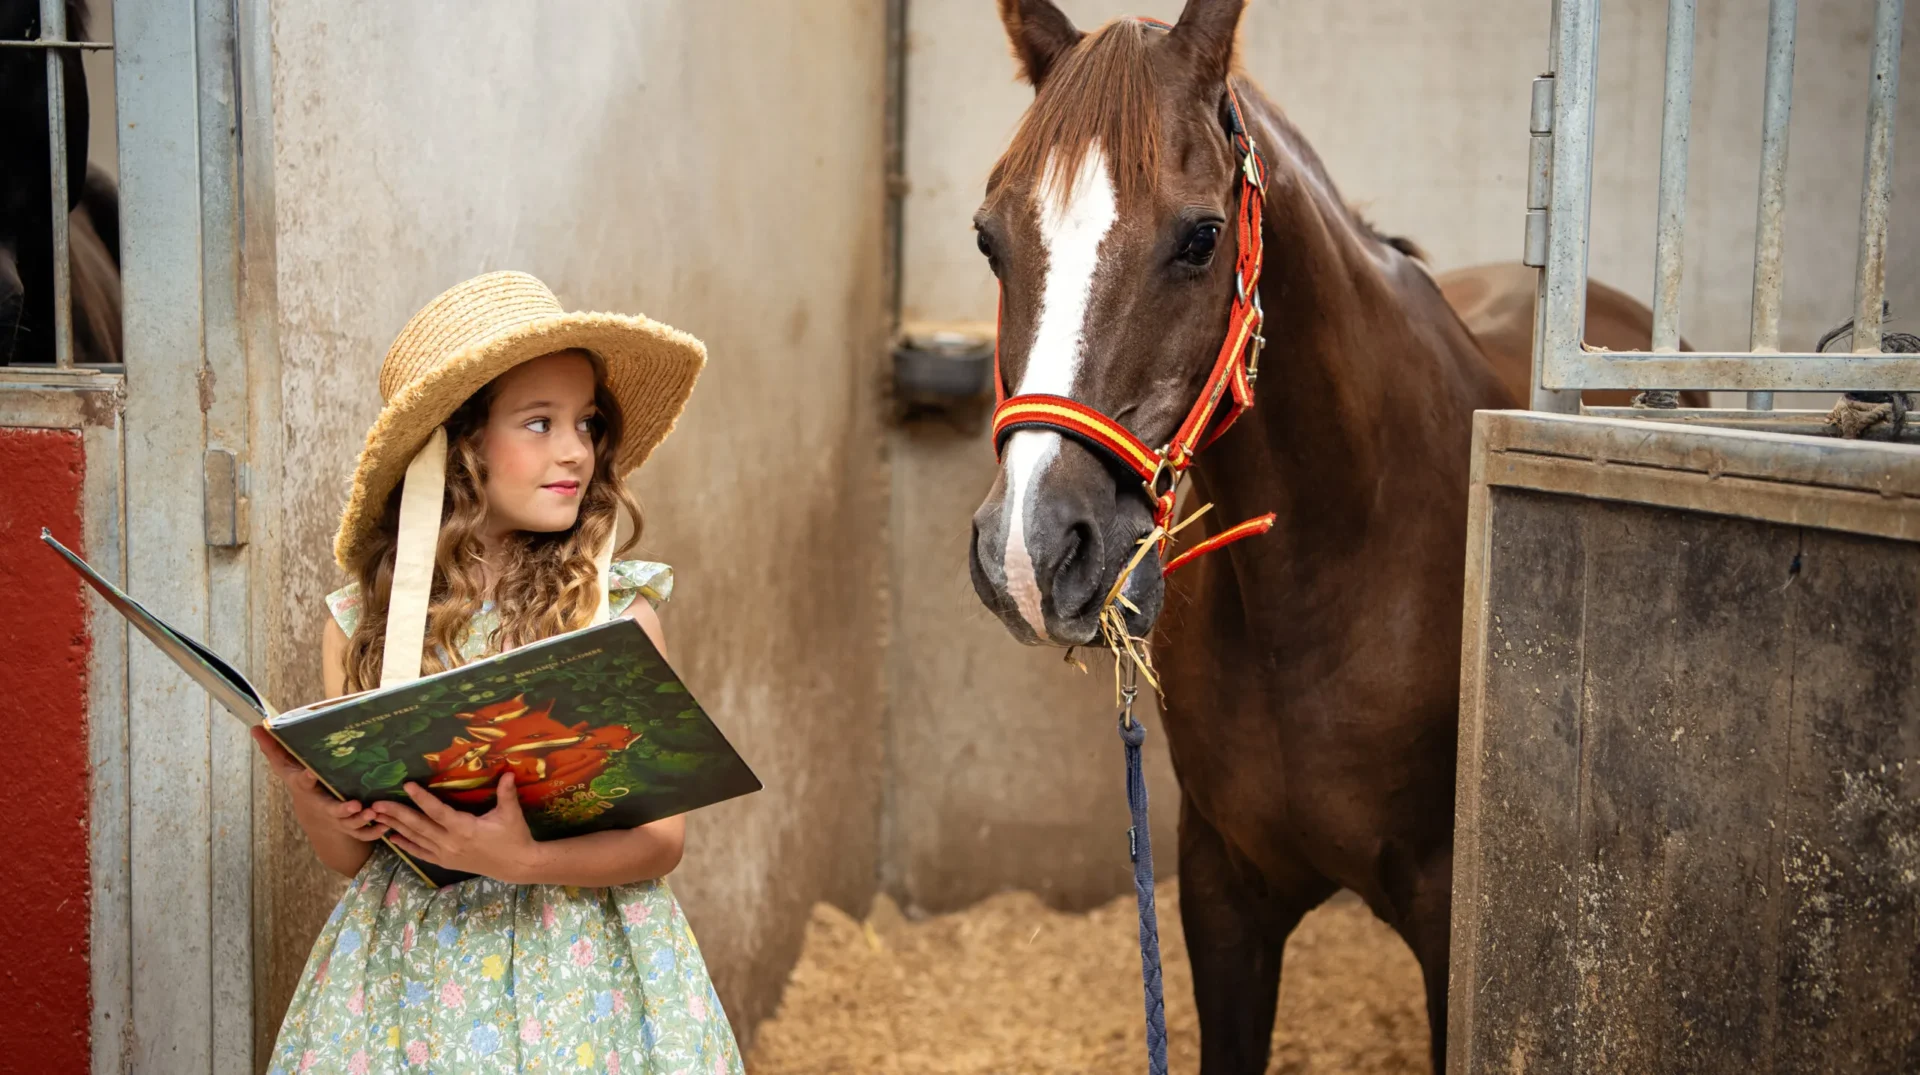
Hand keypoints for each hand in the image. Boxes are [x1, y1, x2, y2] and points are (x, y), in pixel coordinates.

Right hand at [251, 726, 388, 842]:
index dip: (307, 779)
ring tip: (373, 812)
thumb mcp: (286, 766)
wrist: (313, 813)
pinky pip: (363, 835)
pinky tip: (385, 826)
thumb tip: (255, 726)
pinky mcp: (350, 827)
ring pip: (349, 824)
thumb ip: (273, 748)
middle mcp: (322, 805)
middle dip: (342, 810)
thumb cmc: (302, 782)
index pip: (303, 783)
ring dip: (361, 821)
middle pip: (331, 810)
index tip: (312, 773)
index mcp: (307, 789)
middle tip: (355, 805)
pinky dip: (374, 832)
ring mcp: (337, 819)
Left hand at [371, 773, 539, 882]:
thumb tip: (508, 772)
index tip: (407, 785)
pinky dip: (406, 845)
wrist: (516, 865)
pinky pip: (421, 853)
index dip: (421, 798)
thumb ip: (506, 793)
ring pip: (416, 839)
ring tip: (378, 817)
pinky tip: (392, 838)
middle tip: (376, 804)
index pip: (438, 811)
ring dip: (396, 827)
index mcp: (465, 829)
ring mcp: (446, 854)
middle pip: (418, 826)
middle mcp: (450, 843)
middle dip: (396, 814)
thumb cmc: (514, 837)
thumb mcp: (511, 814)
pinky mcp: (446, 862)